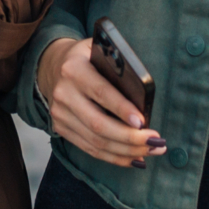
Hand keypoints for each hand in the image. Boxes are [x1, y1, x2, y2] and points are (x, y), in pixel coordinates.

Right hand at [36, 36, 165, 169]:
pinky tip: (135, 158)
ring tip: (152, 149)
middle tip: (155, 141)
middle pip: (98, 124)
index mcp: (74, 69)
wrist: (53, 66)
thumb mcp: (101, 51)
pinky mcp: (61, 129)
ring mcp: (60, 114)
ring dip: (127, 151)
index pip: (101, 93)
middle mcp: (64, 93)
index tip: (143, 122)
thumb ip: (118, 66)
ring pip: (96, 142)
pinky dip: (115, 157)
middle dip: (130, 138)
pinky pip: (90, 149)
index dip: (122, 109)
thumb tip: (144, 95)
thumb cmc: (88, 58)